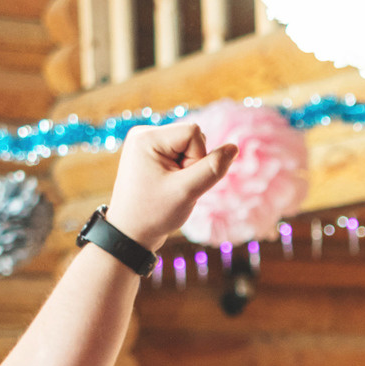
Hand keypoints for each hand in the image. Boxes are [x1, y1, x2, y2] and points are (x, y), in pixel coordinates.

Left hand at [103, 121, 237, 252]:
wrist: (130, 232)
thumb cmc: (154, 213)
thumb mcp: (188, 191)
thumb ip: (213, 168)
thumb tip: (233, 147)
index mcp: (147, 137)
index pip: (194, 132)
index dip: (197, 158)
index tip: (181, 180)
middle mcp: (144, 134)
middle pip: (192, 138)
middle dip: (192, 164)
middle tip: (174, 186)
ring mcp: (146, 143)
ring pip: (189, 147)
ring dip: (188, 169)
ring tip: (170, 187)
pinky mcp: (151, 153)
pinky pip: (181, 154)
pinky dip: (182, 171)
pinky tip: (168, 184)